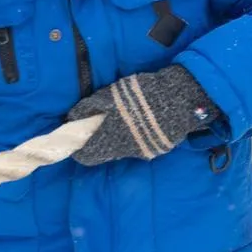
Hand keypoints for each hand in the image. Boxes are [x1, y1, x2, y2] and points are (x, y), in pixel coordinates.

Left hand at [68, 65, 219, 164]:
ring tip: (125, 118)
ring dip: (118, 137)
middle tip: (101, 124)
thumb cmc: (139, 96)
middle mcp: (124, 151)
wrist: (179, 99)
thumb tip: (73, 117)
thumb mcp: (110, 95)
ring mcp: (143, 152)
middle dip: (99, 141)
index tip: (80, 134)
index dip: (79, 147)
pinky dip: (136, 135)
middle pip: (104, 154)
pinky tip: (143, 121)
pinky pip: (140, 145)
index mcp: (109, 140)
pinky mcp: (158, 149)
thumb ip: (89, 107)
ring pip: (122, 150)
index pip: (85, 156)